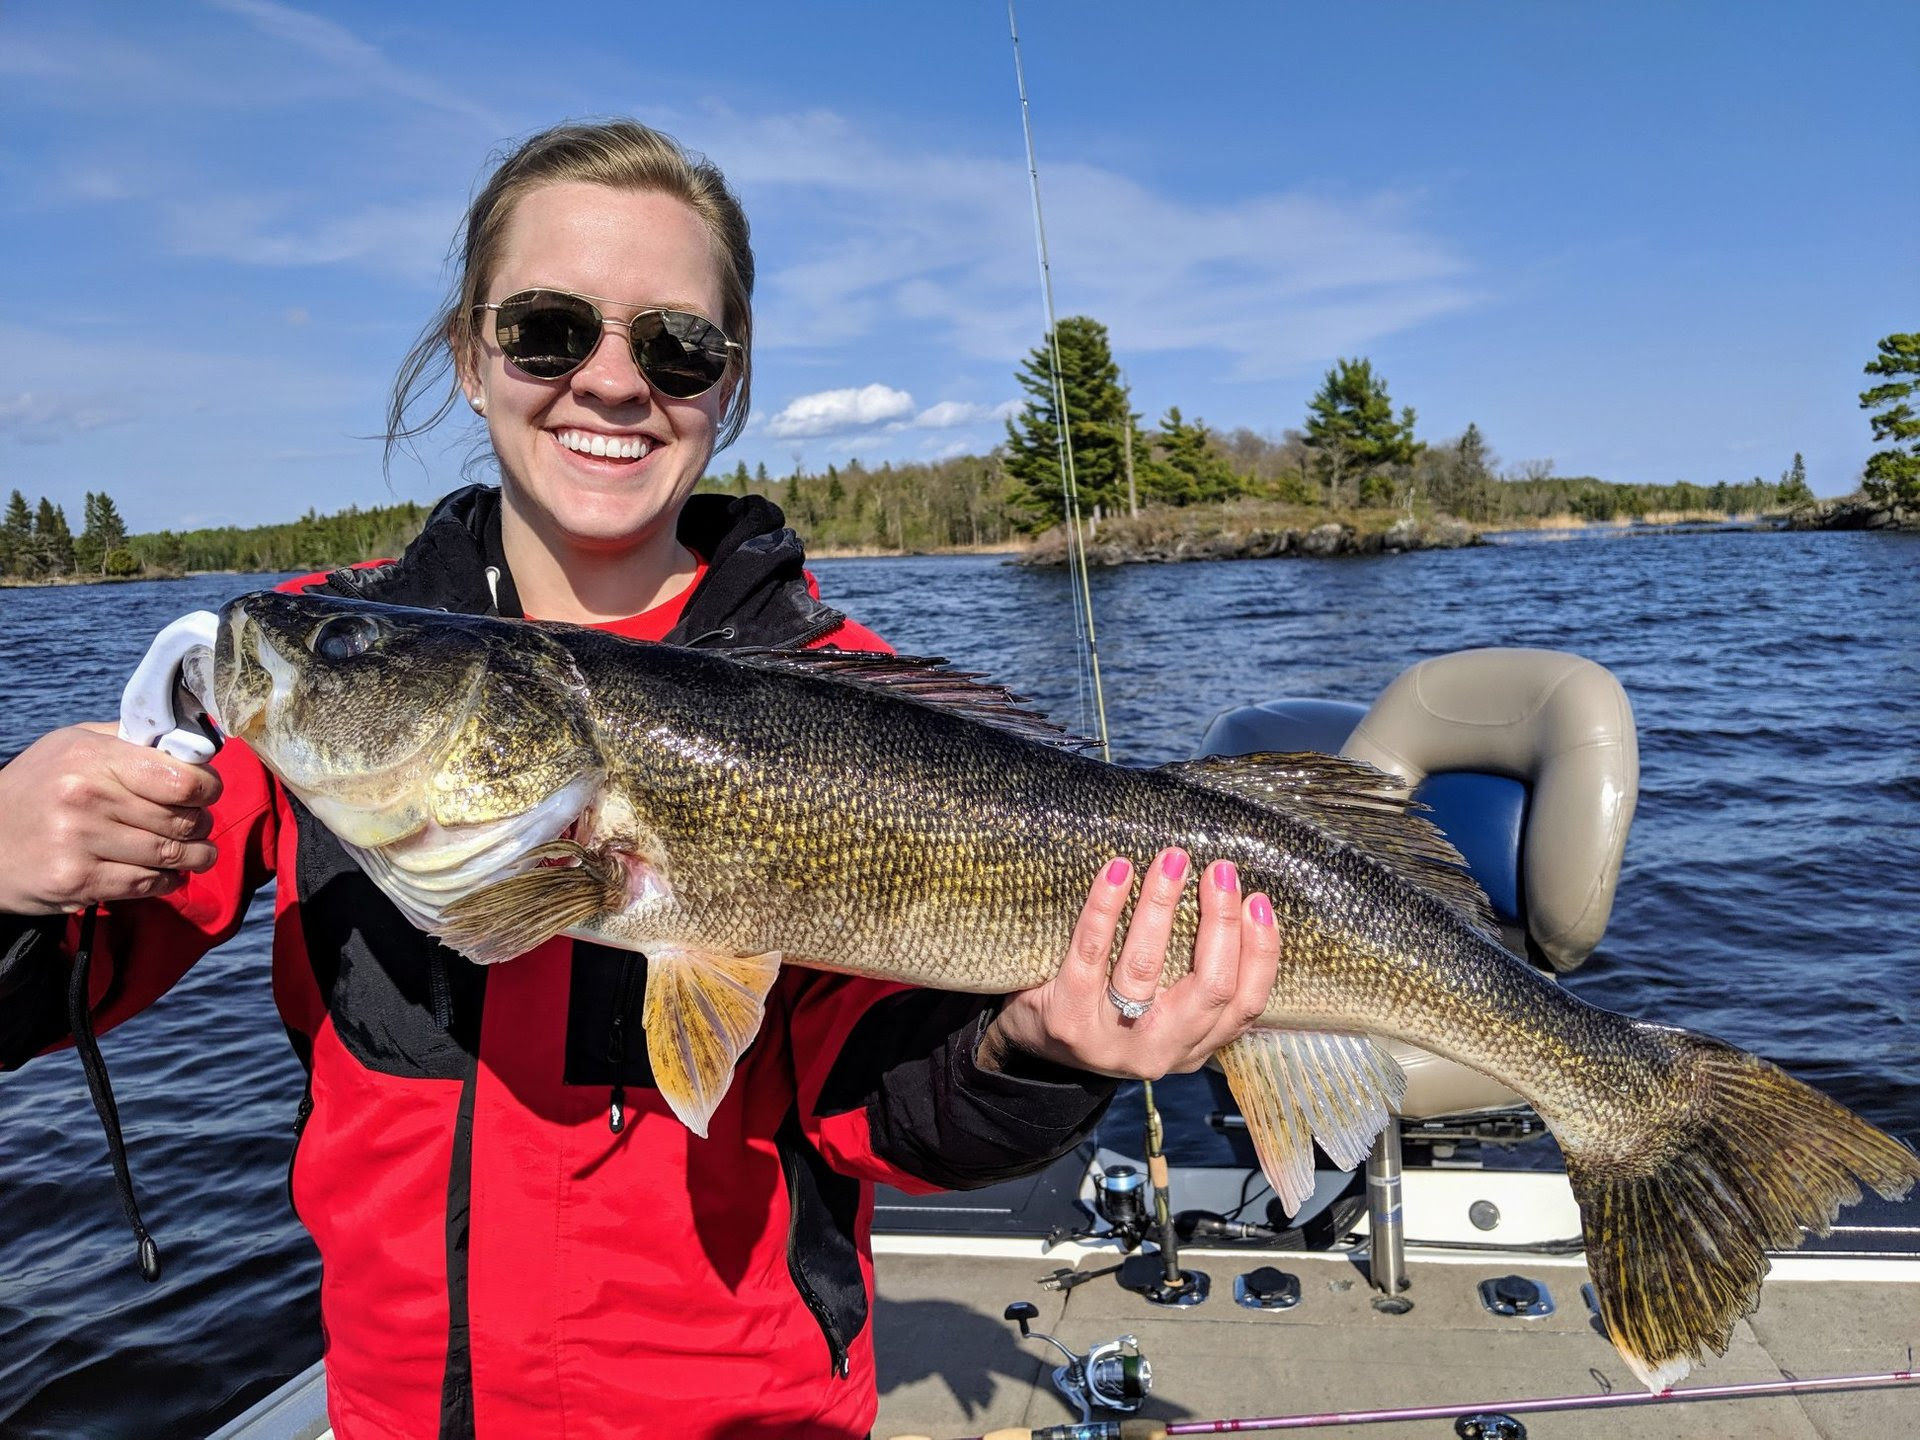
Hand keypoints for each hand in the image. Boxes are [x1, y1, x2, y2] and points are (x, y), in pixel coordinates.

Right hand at [0, 724, 222, 914]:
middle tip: (197, 825)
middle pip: (184, 819)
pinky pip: (147, 883)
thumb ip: (129, 741)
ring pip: (172, 854)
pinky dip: (167, 881)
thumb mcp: (73, 746)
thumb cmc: (37, 788)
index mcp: (94, 757)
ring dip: (194, 857)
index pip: (183, 778)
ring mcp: (81, 840)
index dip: (208, 788)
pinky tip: (167, 873)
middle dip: (201, 824)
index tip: (206, 793)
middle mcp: (88, 796)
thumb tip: (189, 742)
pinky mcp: (78, 880)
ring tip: (194, 853)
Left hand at [980, 848, 1279, 1078]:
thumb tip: (1236, 902)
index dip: (1260, 953)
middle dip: (1221, 923)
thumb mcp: (1162, 1010)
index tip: (1258, 901)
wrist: (1034, 1046)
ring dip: (1162, 905)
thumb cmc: (1107, 1010)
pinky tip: (1118, 871)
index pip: (1245, 1005)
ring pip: (1146, 967)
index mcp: (1193, 1046)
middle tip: (1220, 870)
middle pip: (1210, 987)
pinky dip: (1106, 907)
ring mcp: (1112, 1040)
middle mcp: (1160, 1049)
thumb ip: (1195, 981)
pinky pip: (1091, 954)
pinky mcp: (1068, 1020)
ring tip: (1172, 861)